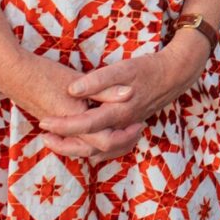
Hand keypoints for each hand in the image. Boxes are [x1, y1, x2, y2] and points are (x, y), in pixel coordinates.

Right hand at [0, 51, 144, 162]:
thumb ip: (104, 89)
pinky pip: (75, 140)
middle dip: (117, 144)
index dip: (125, 136)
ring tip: (122, 130)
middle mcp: (66, 131)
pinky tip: (99, 127)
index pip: (105, 141)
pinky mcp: (53, 125)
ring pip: (84, 147)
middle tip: (134, 130)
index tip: (138, 124)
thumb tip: (130, 94)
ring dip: (104, 142)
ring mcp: (58, 130)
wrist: (12, 74)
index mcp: (74, 121)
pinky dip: (90, 138)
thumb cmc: (44, 75)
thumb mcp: (78, 80)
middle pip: (96, 150)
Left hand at [46, 36, 208, 150]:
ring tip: (57, 141)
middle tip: (44, 135)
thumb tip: (73, 89)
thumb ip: (97, 80)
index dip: (62, 125)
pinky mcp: (130, 126)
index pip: (84, 125)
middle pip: (89, 146)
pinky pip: (112, 148)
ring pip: (100, 151)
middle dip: (64, 144)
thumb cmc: (150, 68)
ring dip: (77, 149)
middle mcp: (122, 125)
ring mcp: (127, 128)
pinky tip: (85, 145)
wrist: (176, 73)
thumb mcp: (124, 68)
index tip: (43, 122)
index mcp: (118, 111)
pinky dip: (96, 151)